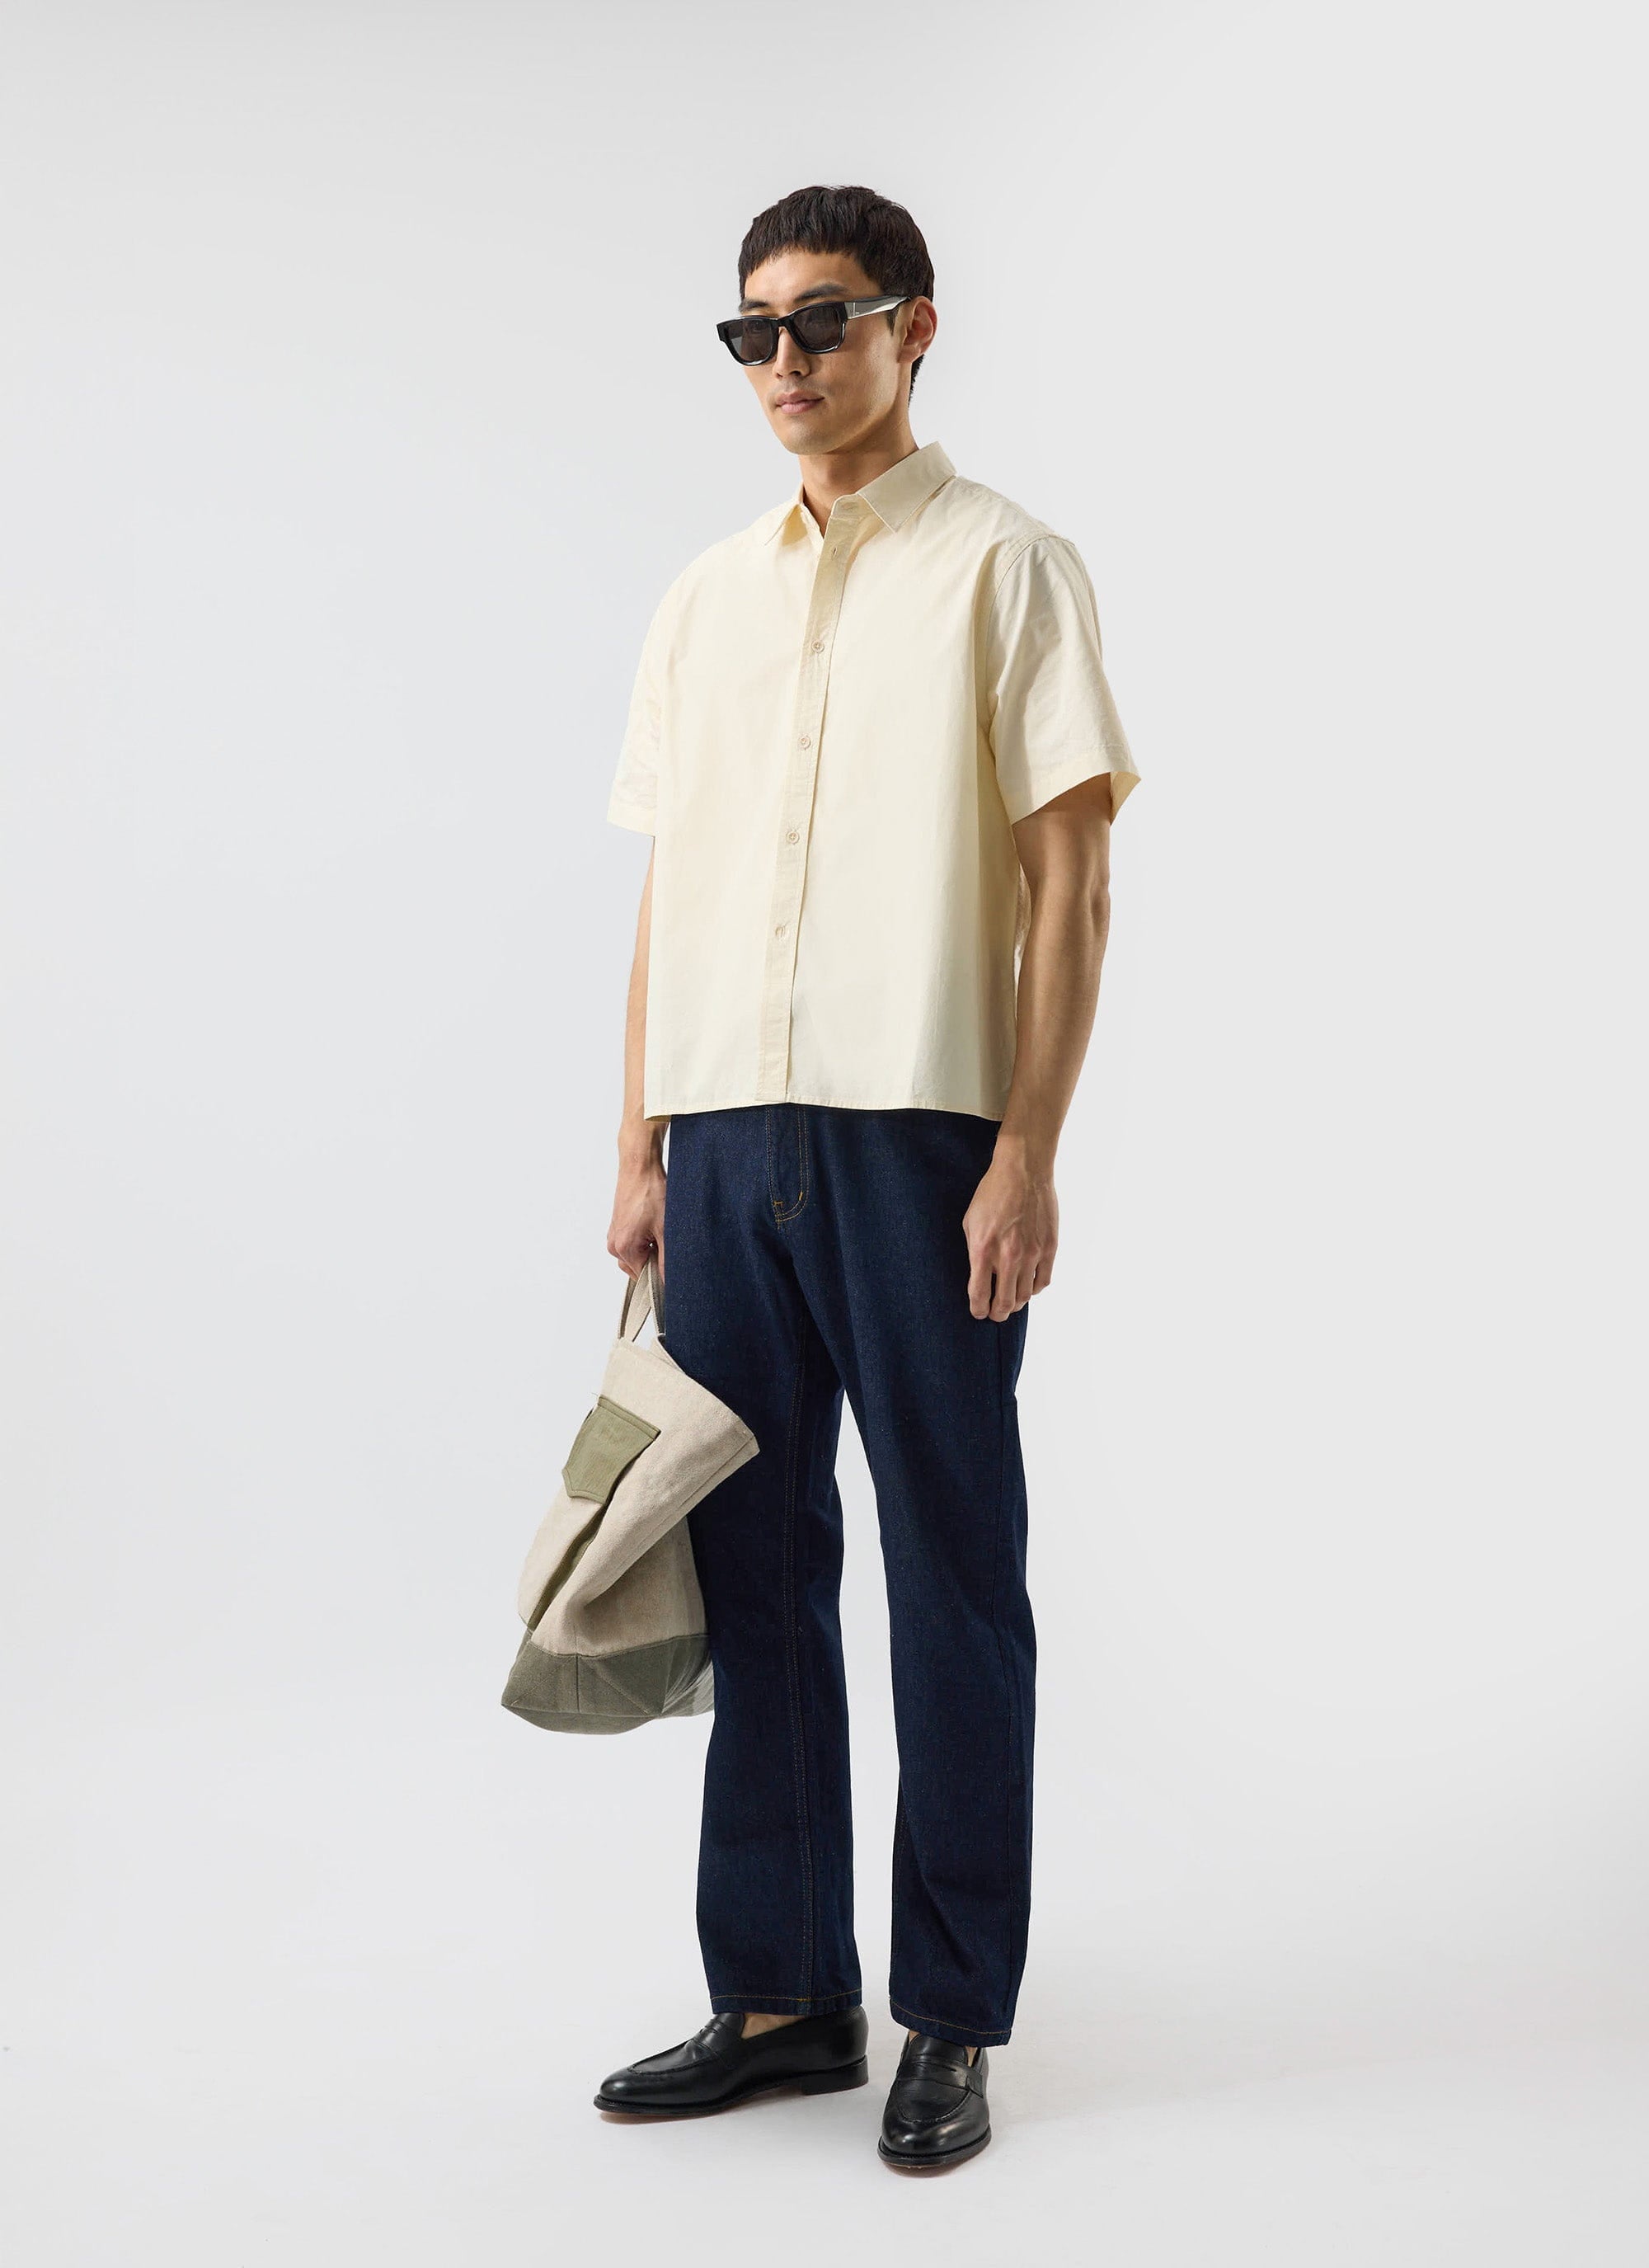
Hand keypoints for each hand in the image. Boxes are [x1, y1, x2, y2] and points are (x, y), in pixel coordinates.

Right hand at [609, 1149, 666, 1284]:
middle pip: (639, 1269)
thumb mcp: (666, 1230)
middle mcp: (614, 1245)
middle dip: (656, 1261)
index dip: (661, 1274)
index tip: (673, 1263)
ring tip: (660, 1230)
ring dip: (651, 1249)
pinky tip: (654, 1224)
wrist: (639, 1167)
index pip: (644, 1279)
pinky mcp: (618, 1227)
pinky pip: (633, 1244)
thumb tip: (670, 1282)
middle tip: (668, 1241)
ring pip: (637, 1256)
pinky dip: (645, 1240)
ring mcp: (614, 1235)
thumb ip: (667, 1260)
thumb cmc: (651, 1192)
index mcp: (624, 1249)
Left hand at [962, 1143, 1056, 1319]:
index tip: (978, 1312)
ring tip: (1010, 1302)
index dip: (977, 1309)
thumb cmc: (992, 1194)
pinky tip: (1027, 1286)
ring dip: (1015, 1304)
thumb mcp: (970, 1222)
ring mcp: (1031, 1254)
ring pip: (1024, 1296)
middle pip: (1004, 1303)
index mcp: (983, 1250)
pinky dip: (1034, 1289)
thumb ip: (974, 1252)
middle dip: (997, 1314)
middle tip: (994, 1314)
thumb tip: (979, 1276)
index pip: (979, 1295)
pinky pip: (1043, 1281)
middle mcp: (1008, 1257)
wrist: (1023, 1172)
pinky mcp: (1049, 1248)